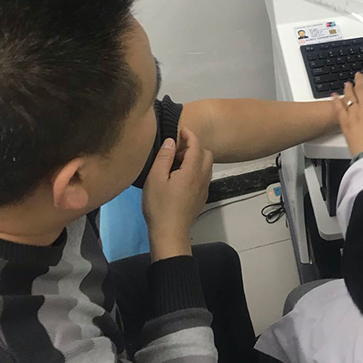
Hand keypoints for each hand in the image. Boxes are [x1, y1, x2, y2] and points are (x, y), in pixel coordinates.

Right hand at [143, 128, 212, 260]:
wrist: (170, 232)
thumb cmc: (159, 205)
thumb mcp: (155, 179)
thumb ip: (164, 157)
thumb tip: (171, 141)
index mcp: (192, 171)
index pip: (197, 146)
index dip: (190, 135)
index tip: (182, 130)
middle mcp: (202, 178)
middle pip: (207, 154)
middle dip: (195, 147)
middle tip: (176, 152)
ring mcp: (204, 189)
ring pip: (207, 166)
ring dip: (196, 159)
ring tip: (177, 165)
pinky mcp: (202, 198)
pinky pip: (204, 177)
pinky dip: (197, 170)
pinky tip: (181, 178)